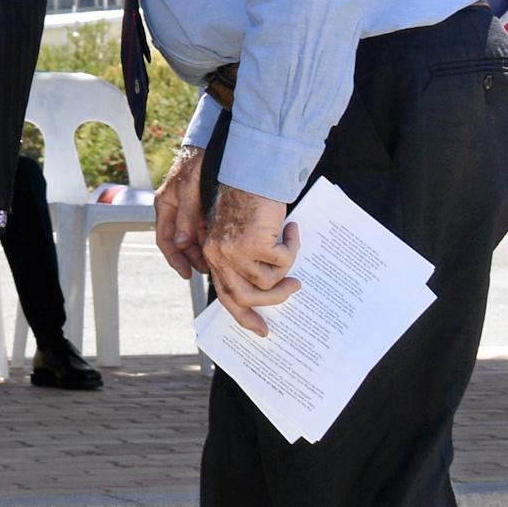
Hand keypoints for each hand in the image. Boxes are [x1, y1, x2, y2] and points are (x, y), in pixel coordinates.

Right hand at [153, 146, 208, 278]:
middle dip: (191, 258)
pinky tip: (222, 246)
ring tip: (217, 263)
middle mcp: (175, 209)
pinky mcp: (201, 205)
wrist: (211, 142)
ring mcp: (188, 208)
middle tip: (207, 271)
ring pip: (193, 237)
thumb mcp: (189, 189)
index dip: (175, 259)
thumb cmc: (196, 162)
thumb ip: (186, 216)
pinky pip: (203, 227)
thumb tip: (182, 243)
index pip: (165, 239)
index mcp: (165, 205)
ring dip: (202, 251)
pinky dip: (210, 239)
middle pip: (180, 241)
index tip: (187, 273)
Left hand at [203, 185, 300, 336]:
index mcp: (214, 257)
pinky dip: (292, 247)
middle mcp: (219, 256)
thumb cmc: (249, 206)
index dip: (244, 317)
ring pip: (268, 281)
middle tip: (294, 288)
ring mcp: (235, 251)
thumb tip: (265, 293)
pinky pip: (283, 261)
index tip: (262, 330)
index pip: (227, 296)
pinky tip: (289, 229)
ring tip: (288, 245)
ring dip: (285, 266)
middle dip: (274, 299)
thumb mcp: (241, 237)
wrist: (252, 176)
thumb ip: (244, 262)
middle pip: (246, 298)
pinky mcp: (254, 243)